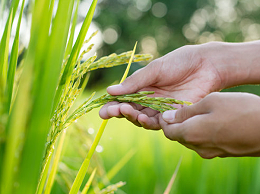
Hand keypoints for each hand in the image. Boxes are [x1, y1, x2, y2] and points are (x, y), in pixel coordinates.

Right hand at [100, 43, 223, 128]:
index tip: (103, 110)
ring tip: (128, 112)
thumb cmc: (179, 62)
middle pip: (131, 111)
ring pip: (143, 119)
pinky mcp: (174, 115)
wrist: (206, 65)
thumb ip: (134, 82)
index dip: (113, 106)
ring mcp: (162, 109)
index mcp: (143, 88)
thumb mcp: (154, 69)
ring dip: (133, 118)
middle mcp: (150, 100)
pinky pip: (160, 123)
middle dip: (120, 113)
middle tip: (112, 111)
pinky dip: (149, 122)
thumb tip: (110, 91)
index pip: (124, 99)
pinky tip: (142, 117)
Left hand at [160, 92, 259, 157]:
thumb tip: (167, 117)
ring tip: (193, 115)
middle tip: (178, 110)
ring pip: (190, 140)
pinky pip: (203, 143)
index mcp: (191, 134)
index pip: (168, 131)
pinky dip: (199, 133)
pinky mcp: (222, 153)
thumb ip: (186, 112)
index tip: (165, 110)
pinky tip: (207, 122)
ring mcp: (211, 152)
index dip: (164, 121)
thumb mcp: (210, 102)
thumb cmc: (239, 109)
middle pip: (178, 136)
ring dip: (187, 129)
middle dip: (175, 124)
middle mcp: (198, 147)